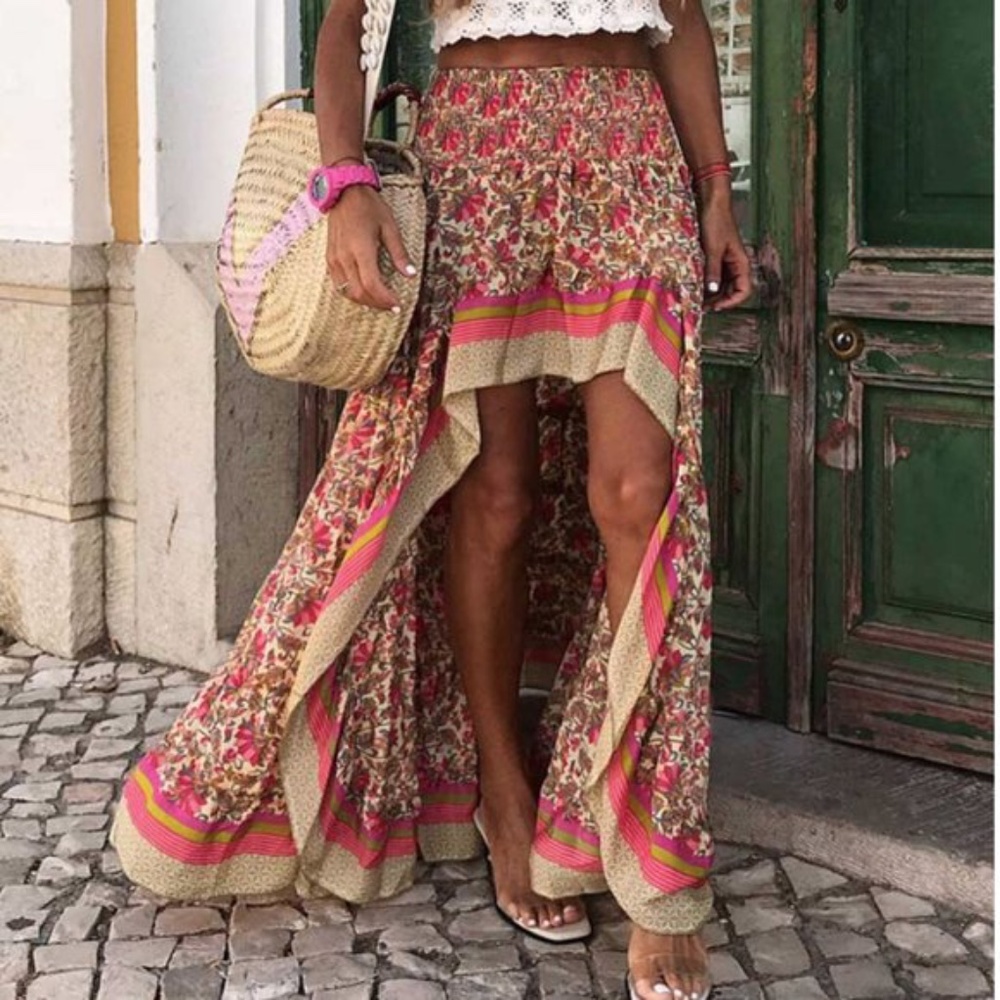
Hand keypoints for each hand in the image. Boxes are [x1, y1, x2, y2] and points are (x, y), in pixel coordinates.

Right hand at [326, 185, 416, 311]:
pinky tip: (365, 292)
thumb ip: (399, 252)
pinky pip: (339, 284)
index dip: (385, 299)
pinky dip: (352, 293)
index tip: (397, 305)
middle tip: (392, 306)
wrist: (343, 192)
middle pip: (359, 292)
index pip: (372, 284)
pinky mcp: (330, 258)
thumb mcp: (390, 226)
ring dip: (365, 301)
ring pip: (347, 291)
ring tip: (380, 302)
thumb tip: (410, 274)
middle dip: (377, 304)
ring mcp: (335, 258)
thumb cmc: (369, 207)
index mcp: (361, 248)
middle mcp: (345, 256)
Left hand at [698, 195, 752, 311]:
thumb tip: (713, 291)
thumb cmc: (716, 220)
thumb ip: (713, 271)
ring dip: (711, 294)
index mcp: (741, 262)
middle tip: (702, 307)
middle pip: (731, 291)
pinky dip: (706, 283)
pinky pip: (713, 275)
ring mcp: (725, 260)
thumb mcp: (713, 248)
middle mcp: (735, 263)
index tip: (715, 306)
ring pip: (721, 284)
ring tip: (696, 299)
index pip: (744, 290)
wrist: (711, 201)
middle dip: (718, 300)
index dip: (731, 302)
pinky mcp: (715, 256)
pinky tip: (695, 286)